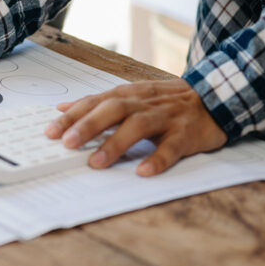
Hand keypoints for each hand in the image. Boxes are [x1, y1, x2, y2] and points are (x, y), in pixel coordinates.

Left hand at [44, 81, 227, 176]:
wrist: (215, 97)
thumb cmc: (166, 101)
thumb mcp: (132, 95)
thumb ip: (99, 102)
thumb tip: (63, 108)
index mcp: (129, 94)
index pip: (95, 102)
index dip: (72, 115)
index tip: (49, 131)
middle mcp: (144, 103)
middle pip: (113, 109)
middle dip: (88, 125)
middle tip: (67, 143)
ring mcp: (166, 117)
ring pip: (138, 126)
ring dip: (116, 144)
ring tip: (96, 162)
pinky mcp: (186, 134)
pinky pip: (171, 147)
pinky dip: (157, 159)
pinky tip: (143, 171)